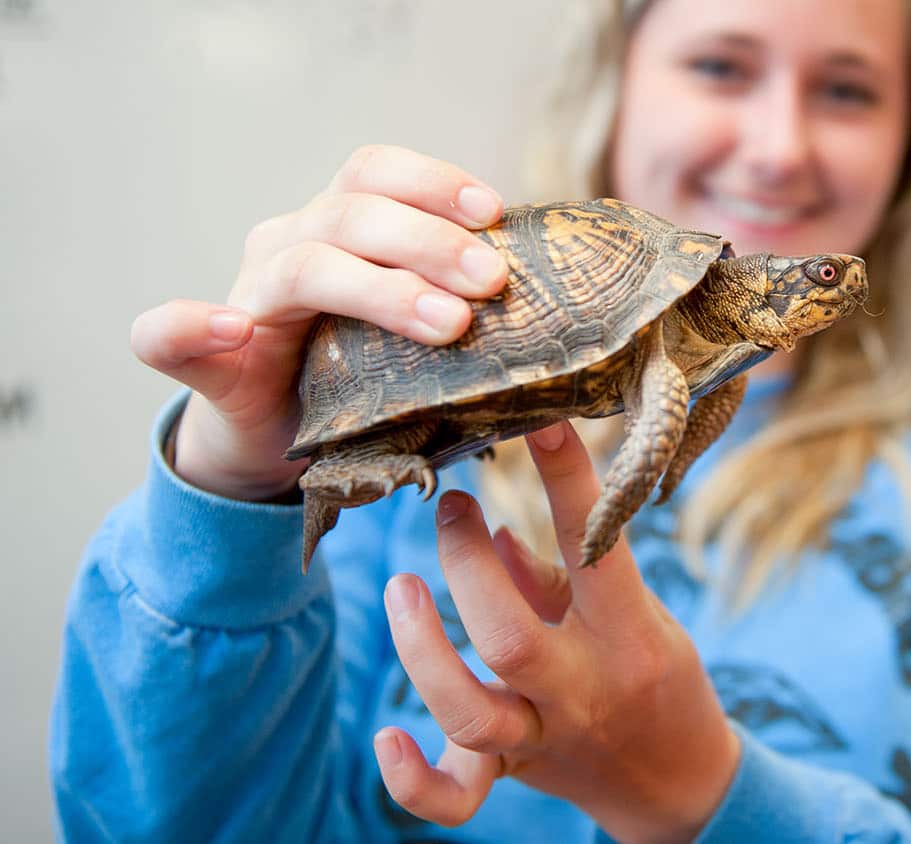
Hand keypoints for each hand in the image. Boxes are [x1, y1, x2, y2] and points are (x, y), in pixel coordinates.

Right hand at [129, 145, 507, 499]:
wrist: (279, 442)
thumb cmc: (362, 379)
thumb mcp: (418, 338)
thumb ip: (459, 306)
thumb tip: (542, 301)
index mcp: (339, 229)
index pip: (378, 174)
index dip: (434, 183)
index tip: (496, 211)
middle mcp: (289, 246)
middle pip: (353, 215)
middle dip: (430, 243)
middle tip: (492, 283)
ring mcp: (245, 297)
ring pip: (301, 266)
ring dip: (377, 289)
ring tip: (448, 326)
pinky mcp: (204, 360)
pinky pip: (167, 332)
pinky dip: (191, 325)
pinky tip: (231, 330)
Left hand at [373, 421, 740, 842]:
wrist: (680, 786)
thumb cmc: (658, 676)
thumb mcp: (638, 615)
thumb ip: (561, 576)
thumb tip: (494, 536)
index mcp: (629, 635)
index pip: (596, 549)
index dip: (568, 481)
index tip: (539, 421)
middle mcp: (585, 690)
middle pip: (508, 638)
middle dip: (466, 566)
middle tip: (453, 508)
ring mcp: (546, 737)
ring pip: (469, 711)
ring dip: (422, 648)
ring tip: (401, 585)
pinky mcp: (515, 773)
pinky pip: (457, 797)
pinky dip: (413, 779)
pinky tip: (385, 735)